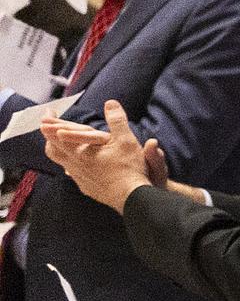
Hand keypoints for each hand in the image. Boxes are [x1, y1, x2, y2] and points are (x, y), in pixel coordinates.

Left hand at [40, 99, 154, 213]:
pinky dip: (68, 163)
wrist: (131, 197)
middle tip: (47, 125)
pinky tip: (71, 165)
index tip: (46, 113)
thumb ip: (117, 121)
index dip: (51, 122)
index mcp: (80, 151)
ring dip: (56, 149)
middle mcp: (75, 164)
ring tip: (57, 143)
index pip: (58, 134)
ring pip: (60, 161)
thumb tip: (110, 103)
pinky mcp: (86, 187)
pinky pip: (71, 173)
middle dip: (49, 135)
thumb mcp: (126, 140)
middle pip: (53, 148)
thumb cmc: (128, 169)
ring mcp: (79, 177)